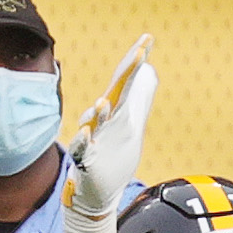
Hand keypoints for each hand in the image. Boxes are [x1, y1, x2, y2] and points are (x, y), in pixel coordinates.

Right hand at [64, 35, 156, 219]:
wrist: (97, 192)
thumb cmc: (114, 157)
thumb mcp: (133, 126)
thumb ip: (140, 98)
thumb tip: (150, 71)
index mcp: (118, 113)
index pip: (127, 82)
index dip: (136, 61)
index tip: (147, 39)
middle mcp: (104, 121)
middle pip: (116, 93)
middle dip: (126, 74)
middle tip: (139, 54)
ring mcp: (93, 139)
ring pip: (95, 122)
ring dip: (99, 111)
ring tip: (104, 103)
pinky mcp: (85, 161)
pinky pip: (82, 149)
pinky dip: (84, 141)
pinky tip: (86, 134)